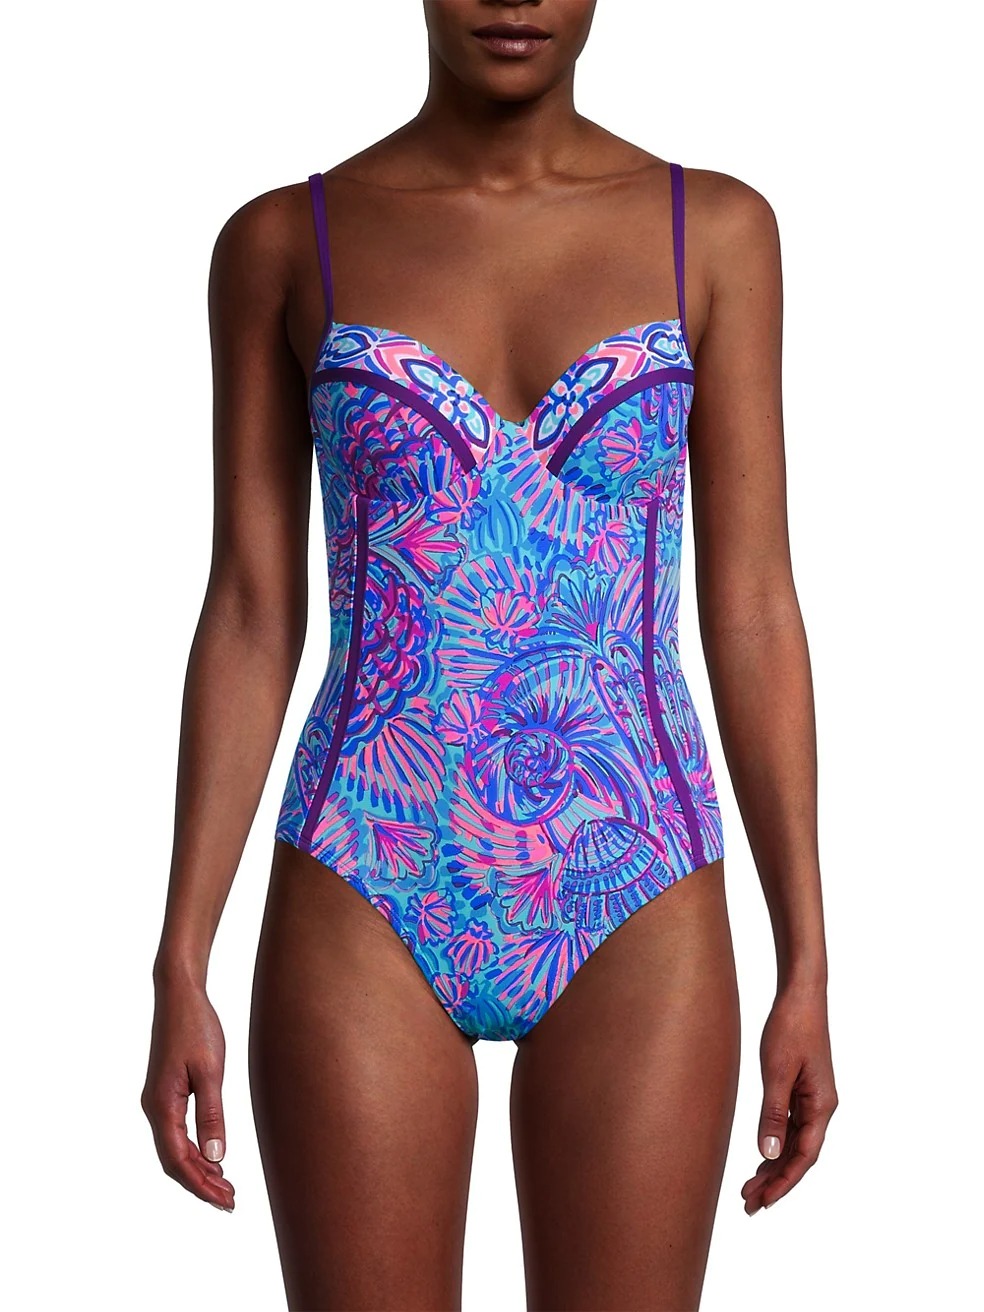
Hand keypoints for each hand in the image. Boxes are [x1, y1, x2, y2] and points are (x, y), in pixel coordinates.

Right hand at [141, 977, 235, 1211]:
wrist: (179, 996)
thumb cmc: (196, 1027)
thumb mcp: (210, 1071)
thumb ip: (212, 1114)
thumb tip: (215, 1157)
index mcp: (162, 1105)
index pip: (178, 1160)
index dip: (201, 1185)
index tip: (225, 1200)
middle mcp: (154, 1108)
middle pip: (174, 1160)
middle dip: (201, 1184)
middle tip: (230, 1200)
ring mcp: (158, 1101)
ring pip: (174, 1148)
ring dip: (198, 1169)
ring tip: (225, 1186)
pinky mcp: (166, 1094)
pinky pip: (176, 1133)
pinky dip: (193, 1150)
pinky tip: (213, 1157)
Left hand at [742, 981, 837, 1214]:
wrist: (800, 994)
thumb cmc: (791, 1027)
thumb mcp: (777, 1071)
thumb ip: (773, 1113)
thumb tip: (769, 1154)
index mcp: (822, 1105)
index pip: (805, 1156)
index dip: (785, 1182)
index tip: (764, 1202)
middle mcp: (821, 1106)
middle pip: (799, 1154)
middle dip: (776, 1181)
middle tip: (749, 1204)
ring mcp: (812, 1098)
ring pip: (794, 1142)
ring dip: (774, 1166)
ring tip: (750, 1188)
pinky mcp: (801, 1088)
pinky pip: (790, 1126)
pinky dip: (776, 1144)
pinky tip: (762, 1156)